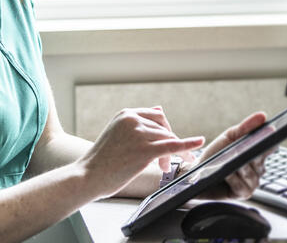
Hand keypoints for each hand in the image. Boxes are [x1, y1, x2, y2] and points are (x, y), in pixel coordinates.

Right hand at [78, 106, 203, 198]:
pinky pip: (172, 146)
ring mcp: (139, 134)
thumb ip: (138, 122)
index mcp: (126, 114)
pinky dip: (187, 145)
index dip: (164, 131)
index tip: (168, 142)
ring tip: (163, 167)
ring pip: (167, 140)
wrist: (88, 176)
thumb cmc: (102, 160)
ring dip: (170, 155)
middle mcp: (133, 120)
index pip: (156, 116)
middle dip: (168, 143)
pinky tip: (198, 143)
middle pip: (164, 128)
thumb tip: (160, 109)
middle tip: (166, 161)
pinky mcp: (144, 150)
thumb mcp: (117, 132)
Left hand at [188, 111, 270, 199]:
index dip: (270, 141)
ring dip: (239, 165)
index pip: (270, 146)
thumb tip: (262, 116)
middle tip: (243, 146)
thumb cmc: (215, 154)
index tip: (271, 133)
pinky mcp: (243, 193)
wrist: (197, 172)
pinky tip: (226, 173)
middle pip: (259, 159)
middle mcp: (258, 168)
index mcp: (257, 153)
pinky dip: (233, 178)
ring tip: (229, 159)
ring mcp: (252, 182)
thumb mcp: (229, 137)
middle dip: (250, 152)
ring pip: (251, 172)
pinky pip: (242, 185)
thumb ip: (245, 127)